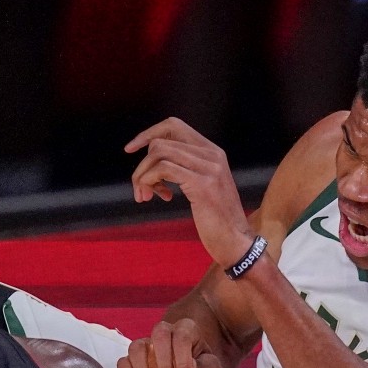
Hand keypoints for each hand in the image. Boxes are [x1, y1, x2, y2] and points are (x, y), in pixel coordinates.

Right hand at [116, 319, 221, 367]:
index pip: (182, 336)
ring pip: (136, 347)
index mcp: (187, 332)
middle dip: (164, 362)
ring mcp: (146, 347)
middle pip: (159, 332)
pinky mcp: (133, 362)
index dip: (183, 359)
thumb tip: (191, 366)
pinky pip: (123, 364)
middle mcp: (165, 335)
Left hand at [125, 118, 253, 266]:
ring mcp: (209, 167)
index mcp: (213, 151)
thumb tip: (152, 164)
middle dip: (142, 165)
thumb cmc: (216, 220)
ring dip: (142, 175)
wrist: (236, 241)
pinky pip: (163, 169)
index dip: (148, 134)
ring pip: (158, 153)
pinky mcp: (202, 184)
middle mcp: (212, 154)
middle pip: (161, 141)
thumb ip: (185, 170)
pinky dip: (149, 181)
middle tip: (140, 188)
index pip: (174, 125)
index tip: (131, 149)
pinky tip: (156, 197)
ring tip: (145, 195)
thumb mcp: (203, 187)